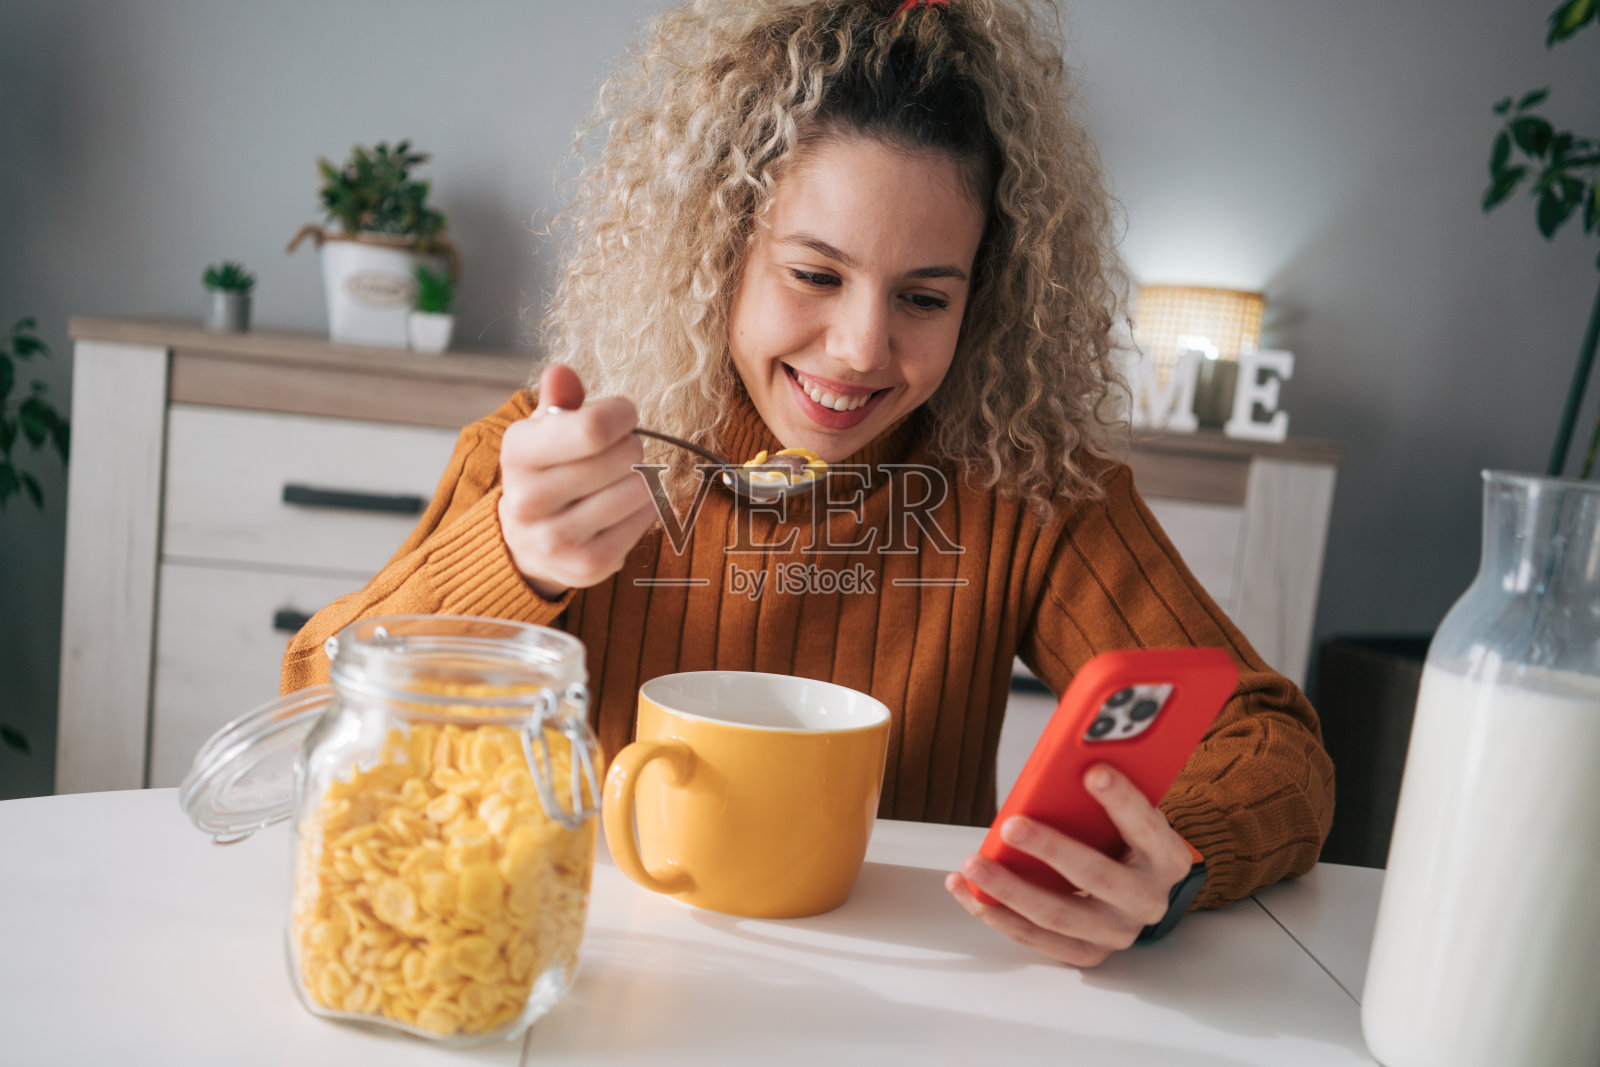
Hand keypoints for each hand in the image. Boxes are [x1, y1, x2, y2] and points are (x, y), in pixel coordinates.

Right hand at [498, 364, 657, 598]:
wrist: (528, 542)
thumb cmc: (547, 471)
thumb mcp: (544, 430)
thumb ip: (558, 399)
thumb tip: (561, 373)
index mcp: (517, 453)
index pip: (593, 428)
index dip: (622, 414)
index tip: (622, 415)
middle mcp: (529, 500)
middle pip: (624, 456)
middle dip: (631, 446)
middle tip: (617, 453)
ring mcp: (558, 538)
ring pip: (640, 489)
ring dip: (641, 477)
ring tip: (618, 479)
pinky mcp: (588, 565)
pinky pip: (646, 519)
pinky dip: (645, 507)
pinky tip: (622, 506)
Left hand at [945, 763, 1194, 966]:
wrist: (1140, 888)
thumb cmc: (1127, 841)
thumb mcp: (1129, 814)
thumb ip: (1106, 794)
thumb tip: (1065, 763)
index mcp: (1166, 859)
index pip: (1147, 828)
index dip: (1121, 801)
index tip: (1094, 771)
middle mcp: (1147, 901)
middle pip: (1097, 878)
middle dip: (1051, 850)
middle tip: (1012, 826)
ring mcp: (1117, 932)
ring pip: (1058, 915)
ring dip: (1009, 889)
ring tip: (972, 864)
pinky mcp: (1086, 952)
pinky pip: (1035, 938)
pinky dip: (996, 913)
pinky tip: (967, 890)